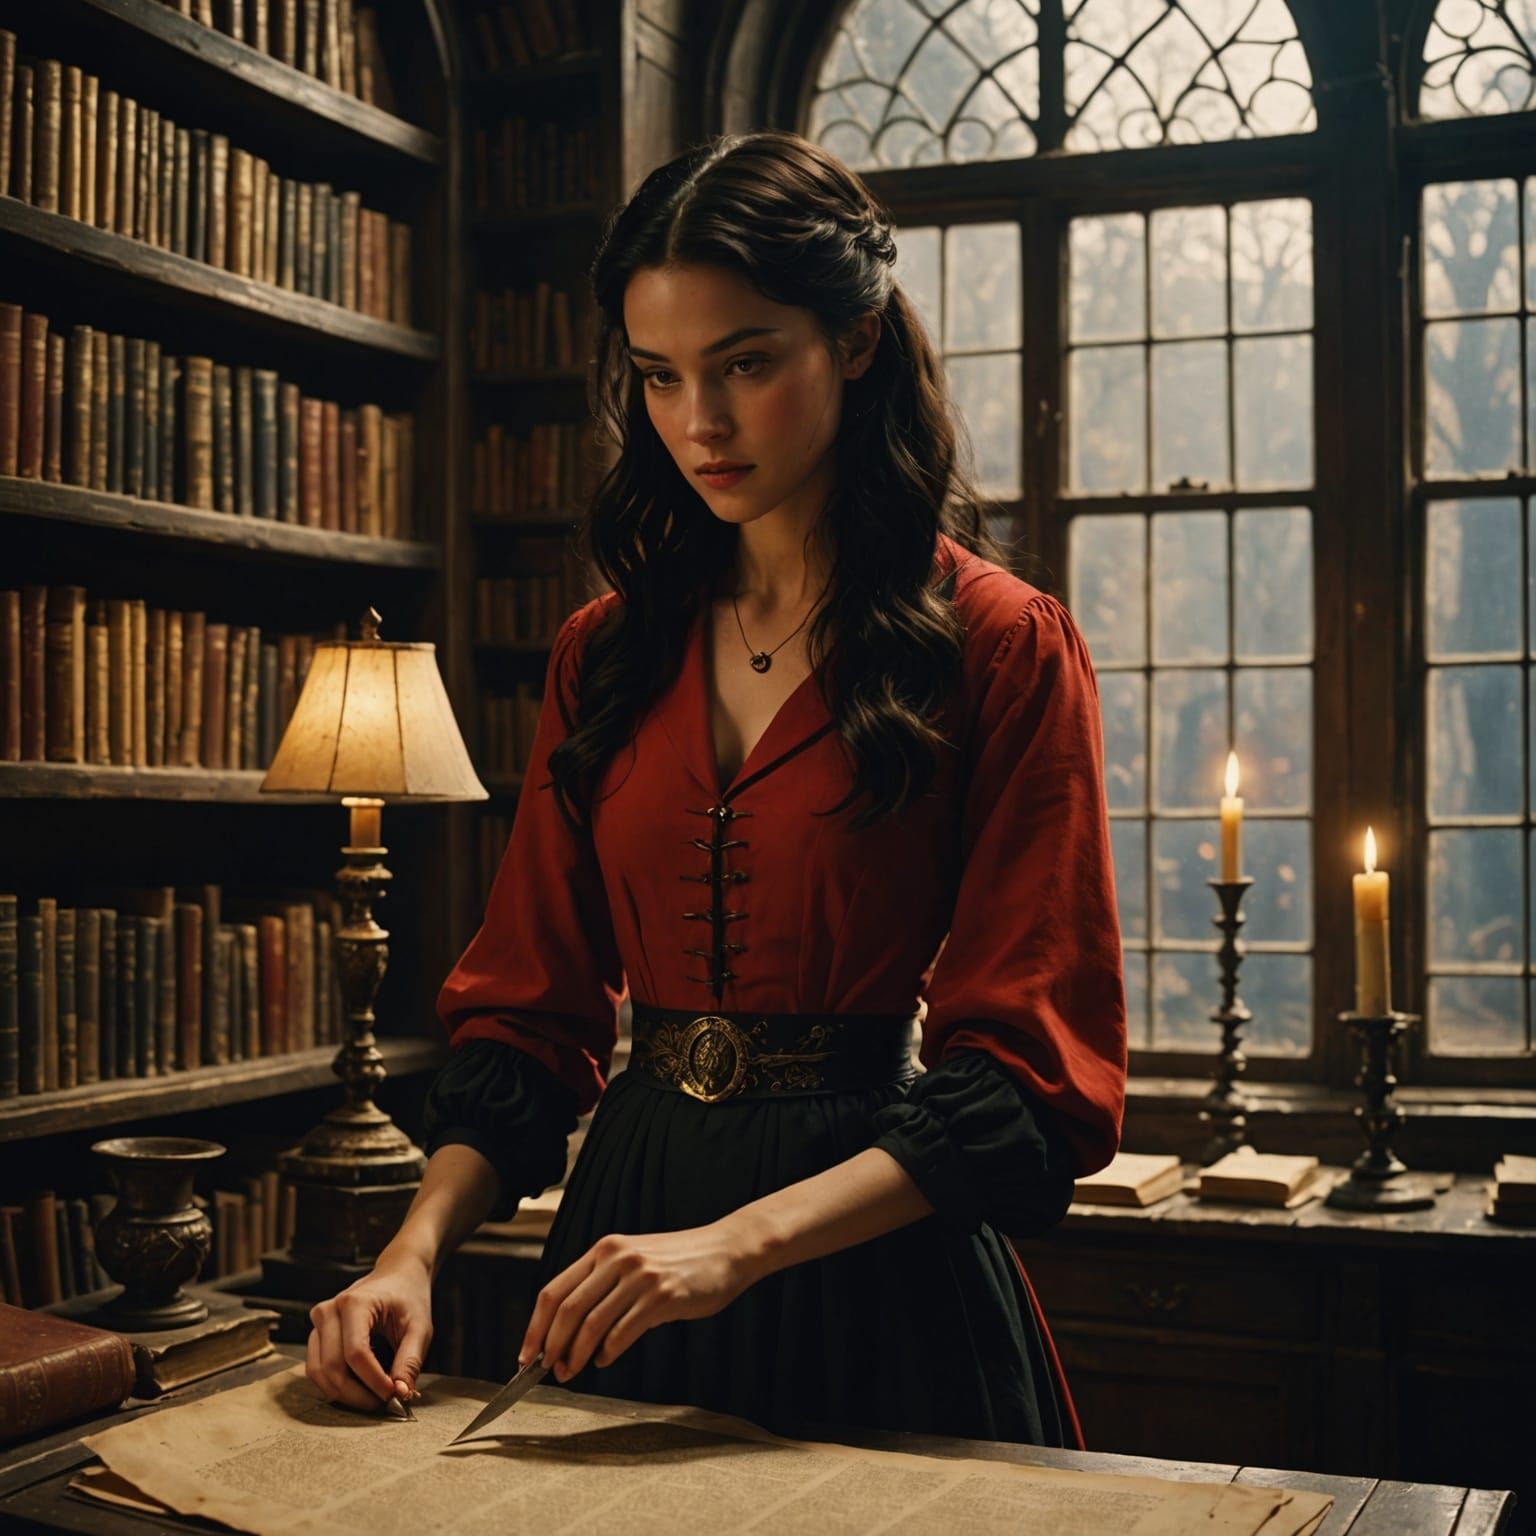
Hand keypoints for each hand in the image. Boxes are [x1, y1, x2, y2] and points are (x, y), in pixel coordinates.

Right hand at [306, 1249, 433, 1411]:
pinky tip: (360, 1389)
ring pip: (318, 1372)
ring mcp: (318, 1322)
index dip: (373, 1381)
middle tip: (384, 1403)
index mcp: (355, 1303)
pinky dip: (335, 1385)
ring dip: (344, 1394)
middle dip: (357, 1393)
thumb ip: (410, 1360)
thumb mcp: (420, 1326)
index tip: (393, 1395)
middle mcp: (329, 1310)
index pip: (356, 1353)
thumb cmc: (409, 1297)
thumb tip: (401, 1395)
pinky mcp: (316, 1334)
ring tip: (373, 1399)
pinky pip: (317, 1368)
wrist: (397, 1274)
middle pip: (332, 1367)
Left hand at [521, 1221, 761, 1381]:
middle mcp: (617, 1258)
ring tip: (571, 1371)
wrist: (726, 1250)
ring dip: (576, 1355)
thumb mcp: (634, 1262)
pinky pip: (623, 1332)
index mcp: (604, 1249)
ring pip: (591, 1324)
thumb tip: (568, 1334)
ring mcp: (640, 1276)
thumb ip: (603, 1286)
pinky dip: (608, 1351)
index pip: (554, 1290)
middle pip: (567, 1309)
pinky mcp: (662, 1296)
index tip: (526, 1355)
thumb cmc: (679, 1262)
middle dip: (550, 1346)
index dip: (535, 1326)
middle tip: (547, 1371)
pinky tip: (605, 1358)